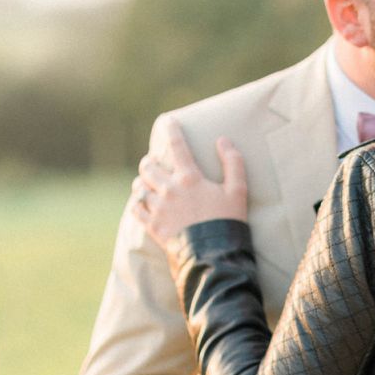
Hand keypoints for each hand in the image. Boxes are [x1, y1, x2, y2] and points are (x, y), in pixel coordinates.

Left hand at [130, 118, 247, 248]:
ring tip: (148, 183)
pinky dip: (138, 203)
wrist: (214, 254)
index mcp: (189, 178)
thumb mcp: (238, 191)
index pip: (177, 146)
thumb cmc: (228, 221)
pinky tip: (142, 203)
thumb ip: (233, 163)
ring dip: (143, 182)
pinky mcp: (153, 226)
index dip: (171, 130)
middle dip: (150, 161)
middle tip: (155, 163)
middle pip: (148, 166)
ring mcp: (158, 208)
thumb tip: (223, 140)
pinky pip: (136, 209)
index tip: (167, 121)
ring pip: (139, 186)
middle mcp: (169, 189)